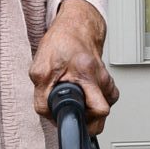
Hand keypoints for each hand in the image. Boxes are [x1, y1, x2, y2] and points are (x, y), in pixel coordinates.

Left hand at [30, 0, 118, 134]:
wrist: (76, 28)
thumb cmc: (61, 43)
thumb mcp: (40, 69)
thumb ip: (41, 97)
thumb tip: (50, 116)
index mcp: (87, 73)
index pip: (98, 110)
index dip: (83, 120)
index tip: (70, 119)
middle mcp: (102, 79)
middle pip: (102, 117)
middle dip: (85, 119)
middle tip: (70, 108)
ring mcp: (108, 82)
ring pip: (102, 112)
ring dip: (86, 111)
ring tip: (74, 99)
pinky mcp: (109, 84)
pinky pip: (102, 104)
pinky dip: (91, 105)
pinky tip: (81, 96)